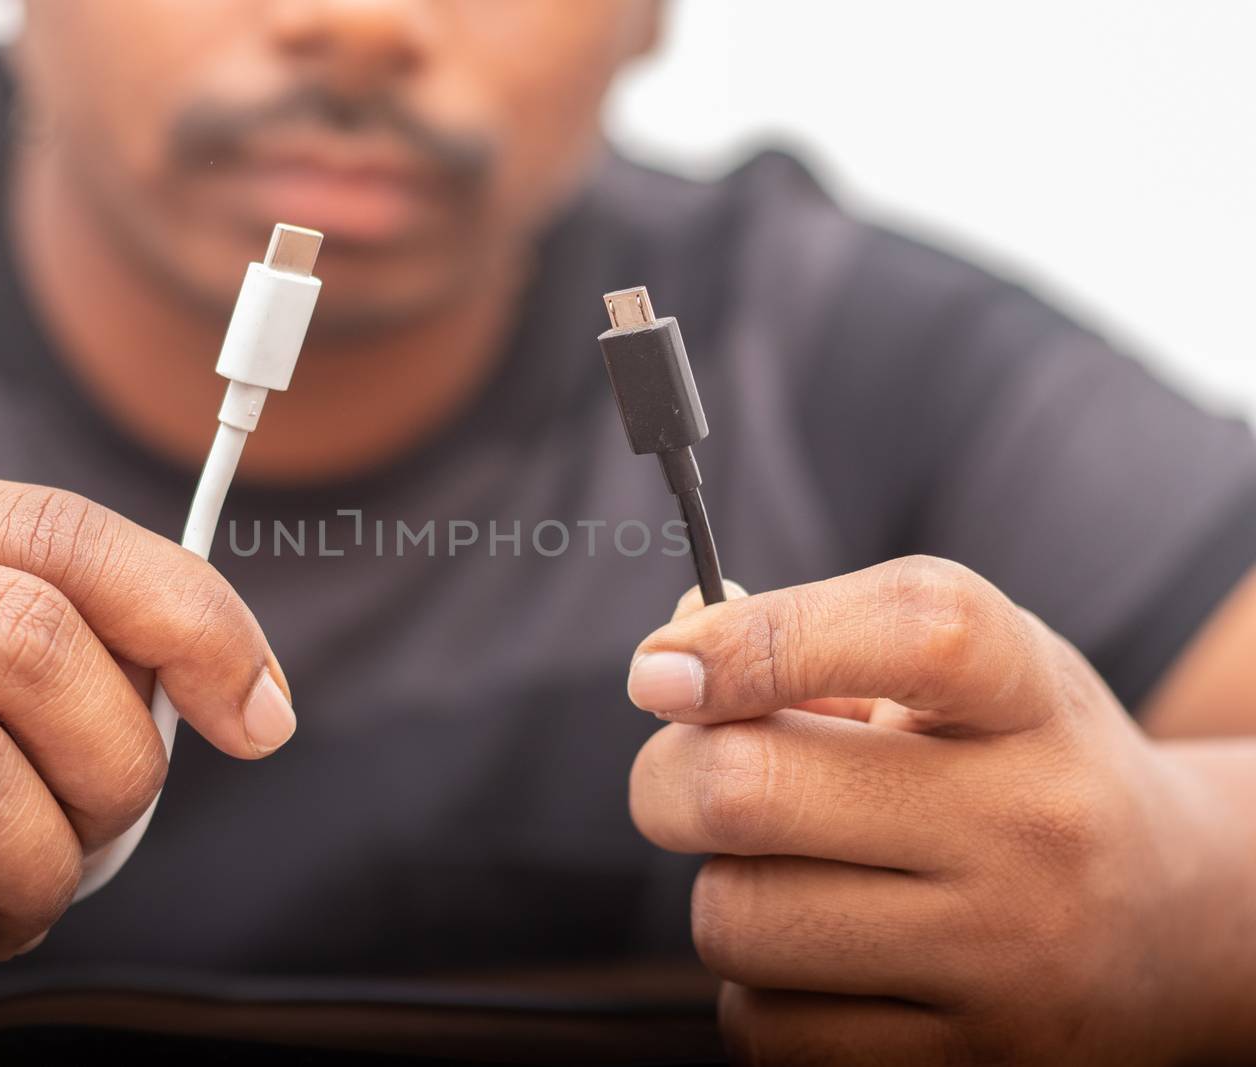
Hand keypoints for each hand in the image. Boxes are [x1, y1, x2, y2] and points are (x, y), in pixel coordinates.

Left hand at [627, 556, 1245, 1064]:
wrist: (1173, 924)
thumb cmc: (1020, 766)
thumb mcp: (963, 672)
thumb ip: (818, 640)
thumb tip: (669, 670)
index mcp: (1026, 694)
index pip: (907, 631)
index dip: (754, 642)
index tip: (661, 672)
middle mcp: (1030, 824)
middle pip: (749, 789)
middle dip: (670, 777)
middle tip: (689, 775)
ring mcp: (1004, 961)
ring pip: (735, 920)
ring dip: (723, 891)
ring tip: (792, 874)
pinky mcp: (969, 1066)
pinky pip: (764, 1030)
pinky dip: (758, 990)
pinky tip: (826, 957)